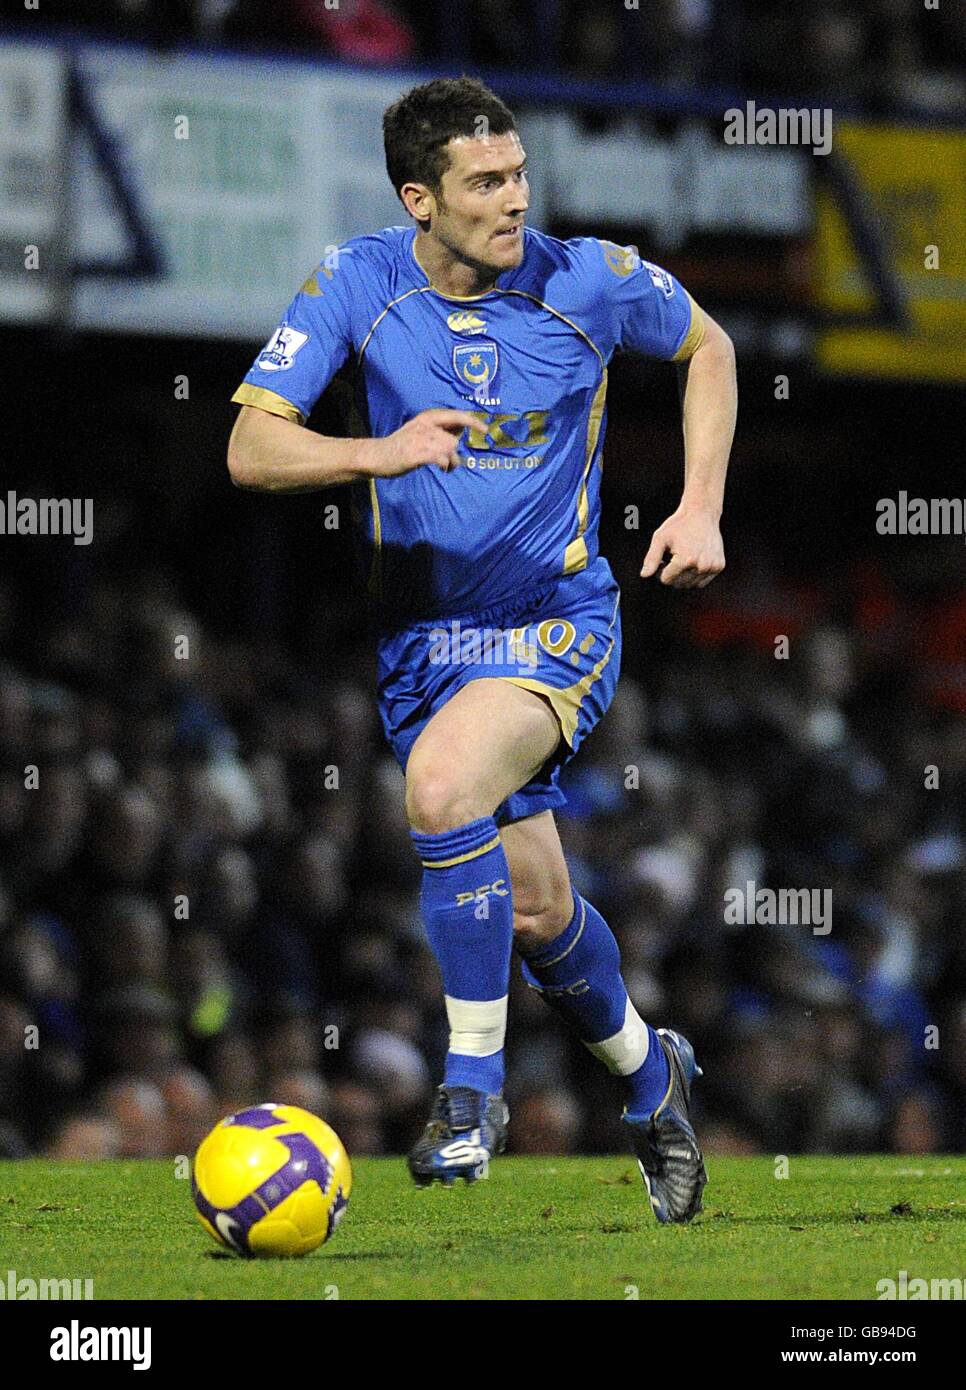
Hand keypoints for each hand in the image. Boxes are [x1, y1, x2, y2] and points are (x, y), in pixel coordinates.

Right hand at [360, 409, 478, 477]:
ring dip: (451, 462)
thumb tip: (462, 430)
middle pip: (453, 440)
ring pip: (450, 450)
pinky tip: (441, 468)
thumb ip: (439, 429)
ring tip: (444, 467)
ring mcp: (420, 439)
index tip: (485, 430)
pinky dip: (445, 465)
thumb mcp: (420, 430)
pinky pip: (442, 458)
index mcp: (427, 418)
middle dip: (455, 454)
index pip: (455, 416)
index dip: (472, 422)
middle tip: (449, 463)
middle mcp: (425, 426)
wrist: (377, 455)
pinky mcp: (417, 453)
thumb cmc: (401, 446)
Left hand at [641, 507, 724, 587]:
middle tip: (672, 558)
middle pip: (678, 584)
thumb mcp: (660, 538)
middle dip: (671, 575)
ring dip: (683, 577)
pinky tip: (693, 562)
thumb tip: (644, 575)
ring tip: (682, 559)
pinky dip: (695, 576)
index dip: (660, 571)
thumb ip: (651, 558)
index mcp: (685, 560)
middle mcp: (701, 566)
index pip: (666, 580)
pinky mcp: (719, 566)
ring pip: (691, 585)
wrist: (702, 513)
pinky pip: (702, 581)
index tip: (663, 558)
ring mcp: (712, 567)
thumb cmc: (679, 525)